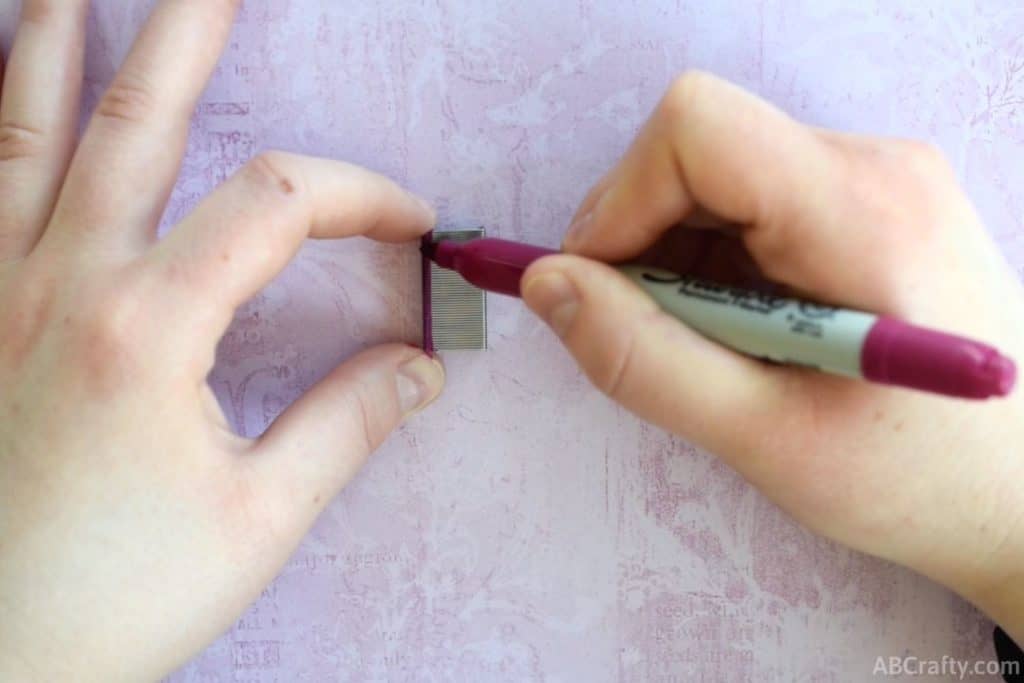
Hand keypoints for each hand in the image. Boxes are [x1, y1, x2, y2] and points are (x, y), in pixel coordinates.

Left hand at [0, 2, 443, 679]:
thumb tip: (422, 364)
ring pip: (23, 131)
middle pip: (134, 117)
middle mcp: (61, 284)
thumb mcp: (260, 518)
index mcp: (146, 327)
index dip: (360, 195)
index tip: (409, 224)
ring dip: (51, 44)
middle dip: (187, 32)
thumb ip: (348, 423)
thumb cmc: (113, 596)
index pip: (278, 204)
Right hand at [522, 72, 1023, 638]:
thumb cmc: (917, 481)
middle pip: (699, 151)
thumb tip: (548, 287)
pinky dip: (716, 263)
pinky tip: (746, 330)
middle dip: (642, 240)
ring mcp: (879, 180)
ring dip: (678, 259)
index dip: (620, 200)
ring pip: (718, 179)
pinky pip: (753, 203)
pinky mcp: (872, 203)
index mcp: (856, 209)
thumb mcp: (765, 438)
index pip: (695, 128)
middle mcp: (873, 166)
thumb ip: (644, 361)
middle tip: (653, 336)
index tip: (598, 289)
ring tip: (716, 349)